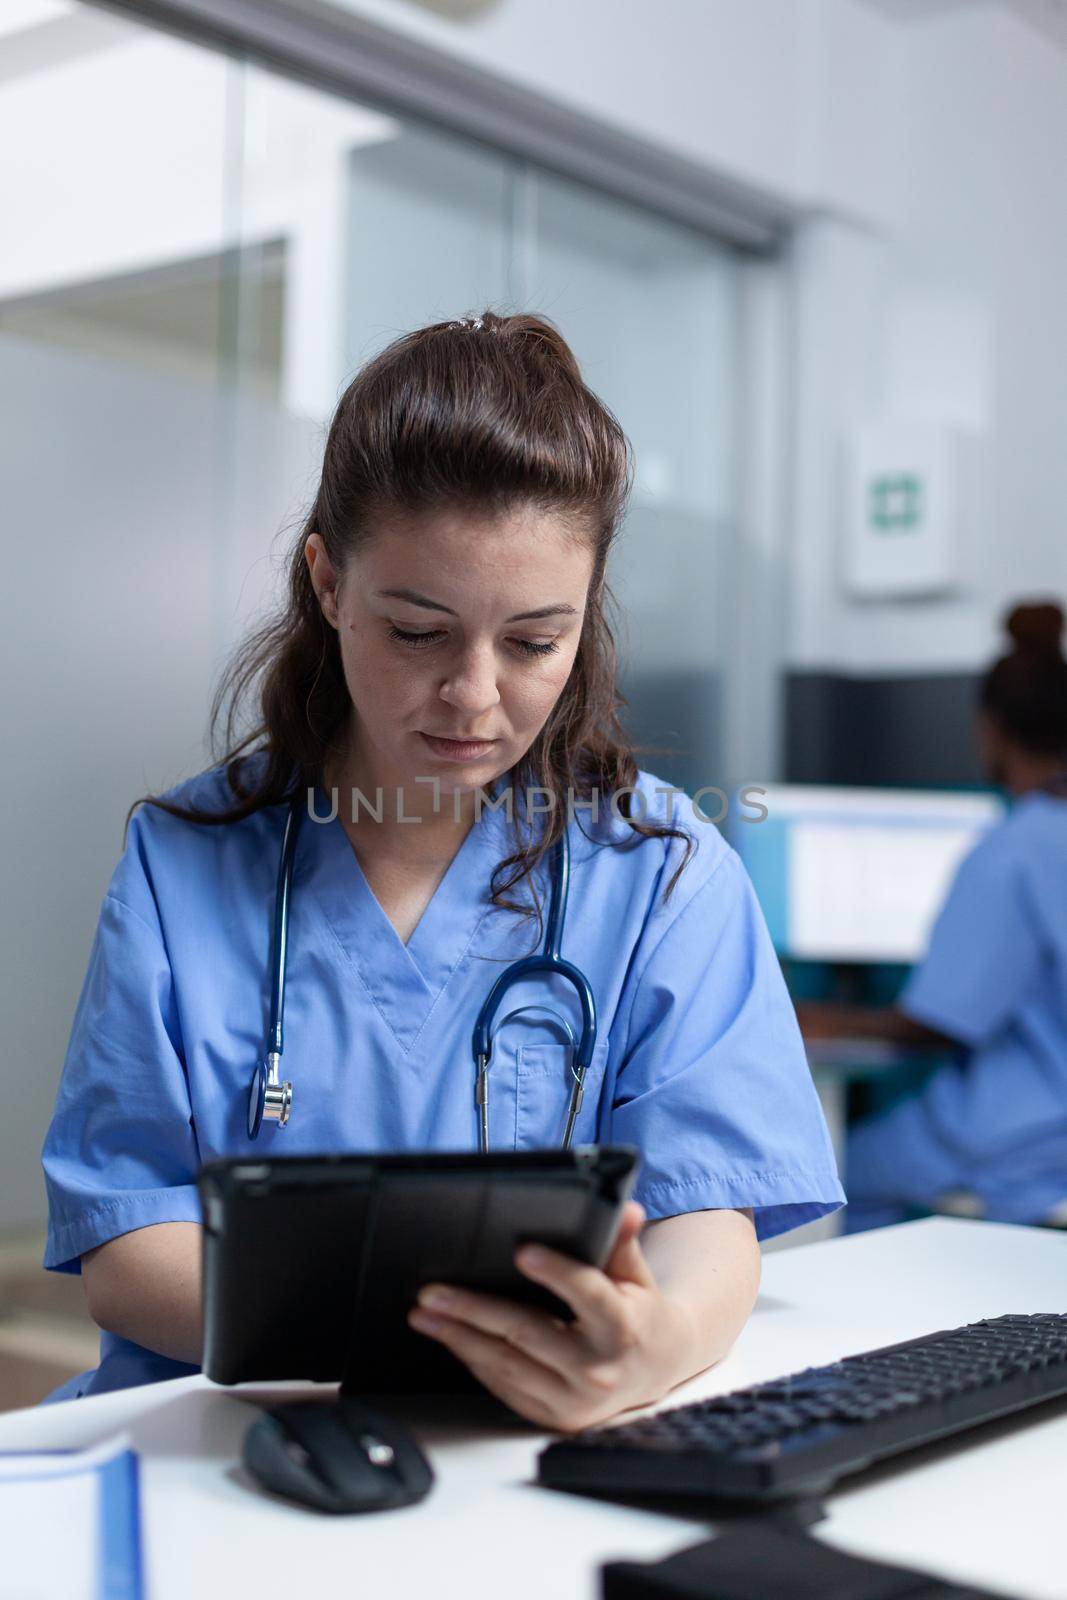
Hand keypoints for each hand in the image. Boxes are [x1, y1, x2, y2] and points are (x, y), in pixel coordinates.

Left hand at [406, 1201, 696, 1431]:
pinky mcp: (552, 1416)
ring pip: (505, 1363)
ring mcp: (572, 1399)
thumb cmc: (636, 1312)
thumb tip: (624, 1208)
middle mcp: (597, 1369)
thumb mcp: (636, 1275)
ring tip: (424, 1314)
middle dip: (474, 1309)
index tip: (523, 1251)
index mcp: (622, 1327)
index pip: (588, 1294)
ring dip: (458, 1337)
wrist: (653, 1371)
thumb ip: (622, 1243)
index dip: (557, 1273)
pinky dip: (473, 1360)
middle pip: (527, 1332)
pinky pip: (503, 1386)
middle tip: (433, 1291)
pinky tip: (449, 1338)